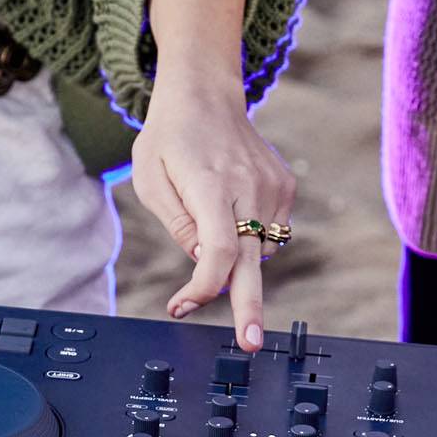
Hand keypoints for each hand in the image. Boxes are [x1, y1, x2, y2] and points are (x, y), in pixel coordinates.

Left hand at [131, 70, 295, 354]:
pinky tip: (231, 209)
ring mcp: (273, 185)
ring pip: (258, 250)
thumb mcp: (150, 179)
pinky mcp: (285, 185)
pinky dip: (250, 237)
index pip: (218, 250)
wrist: (206, 92)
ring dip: (237, 259)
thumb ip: (178, 225)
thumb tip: (203, 262)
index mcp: (211, 184)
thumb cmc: (169, 136)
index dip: (203, 287)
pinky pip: (269, 233)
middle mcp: (248, 186)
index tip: (182, 305)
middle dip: (249, 307)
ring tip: (211, 219)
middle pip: (251, 261)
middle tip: (250, 344)